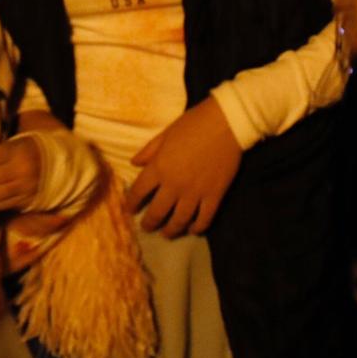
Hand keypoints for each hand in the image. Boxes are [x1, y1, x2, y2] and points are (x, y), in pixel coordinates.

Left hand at [125, 98, 241, 237]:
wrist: (227, 123)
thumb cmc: (194, 123)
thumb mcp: (166, 133)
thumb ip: (149, 151)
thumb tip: (134, 163)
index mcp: (159, 167)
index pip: (138, 192)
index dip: (131, 203)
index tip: (129, 209)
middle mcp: (174, 185)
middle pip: (157, 212)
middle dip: (149, 223)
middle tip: (146, 227)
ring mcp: (195, 193)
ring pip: (180, 220)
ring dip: (171, 230)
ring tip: (166, 234)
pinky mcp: (214, 195)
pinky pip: (204, 218)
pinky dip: (197, 227)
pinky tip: (193, 229)